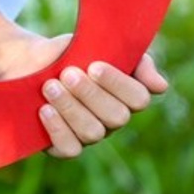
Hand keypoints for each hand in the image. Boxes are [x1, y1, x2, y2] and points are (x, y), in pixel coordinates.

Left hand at [0, 8, 168, 159]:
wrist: (33, 61)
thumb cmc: (72, 52)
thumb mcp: (101, 44)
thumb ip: (134, 58)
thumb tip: (160, 86)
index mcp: (127, 95)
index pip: (139, 99)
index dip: (118, 84)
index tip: (94, 65)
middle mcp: (113, 119)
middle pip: (116, 117)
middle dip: (90, 94)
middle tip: (67, 74)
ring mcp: (90, 134)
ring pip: (93, 132)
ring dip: (70, 107)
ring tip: (49, 86)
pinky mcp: (65, 145)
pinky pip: (70, 149)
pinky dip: (58, 129)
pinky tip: (45, 110)